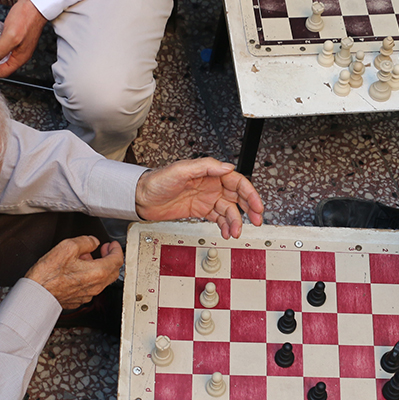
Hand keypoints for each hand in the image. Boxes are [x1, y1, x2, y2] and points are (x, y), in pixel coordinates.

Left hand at [0, 0, 47, 75]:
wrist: (34, 5)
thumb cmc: (26, 19)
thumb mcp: (10, 37)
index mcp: (20, 57)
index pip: (3, 72)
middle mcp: (20, 53)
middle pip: (3, 64)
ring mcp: (19, 45)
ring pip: (3, 54)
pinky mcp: (17, 37)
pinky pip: (5, 44)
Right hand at [24, 236, 123, 308]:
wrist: (37, 295)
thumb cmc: (48, 275)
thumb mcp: (67, 247)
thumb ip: (85, 242)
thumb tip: (92, 241)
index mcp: (97, 272)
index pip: (117, 260)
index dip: (116, 249)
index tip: (113, 244)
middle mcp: (96, 286)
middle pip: (113, 271)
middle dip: (110, 258)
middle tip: (104, 249)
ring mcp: (88, 294)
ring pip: (102, 279)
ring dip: (99, 266)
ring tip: (86, 257)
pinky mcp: (79, 299)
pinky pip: (91, 286)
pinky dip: (90, 276)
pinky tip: (79, 270)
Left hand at [134, 157, 264, 238]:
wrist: (141, 197)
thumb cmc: (157, 180)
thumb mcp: (181, 169)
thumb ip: (206, 167)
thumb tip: (227, 167)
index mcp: (210, 173)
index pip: (237, 182)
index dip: (250, 193)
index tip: (257, 206)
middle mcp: (211, 185)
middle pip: (238, 196)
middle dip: (250, 209)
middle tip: (257, 220)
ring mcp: (206, 198)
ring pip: (229, 210)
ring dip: (236, 222)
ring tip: (236, 232)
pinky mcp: (200, 210)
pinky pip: (218, 218)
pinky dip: (225, 226)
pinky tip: (227, 232)